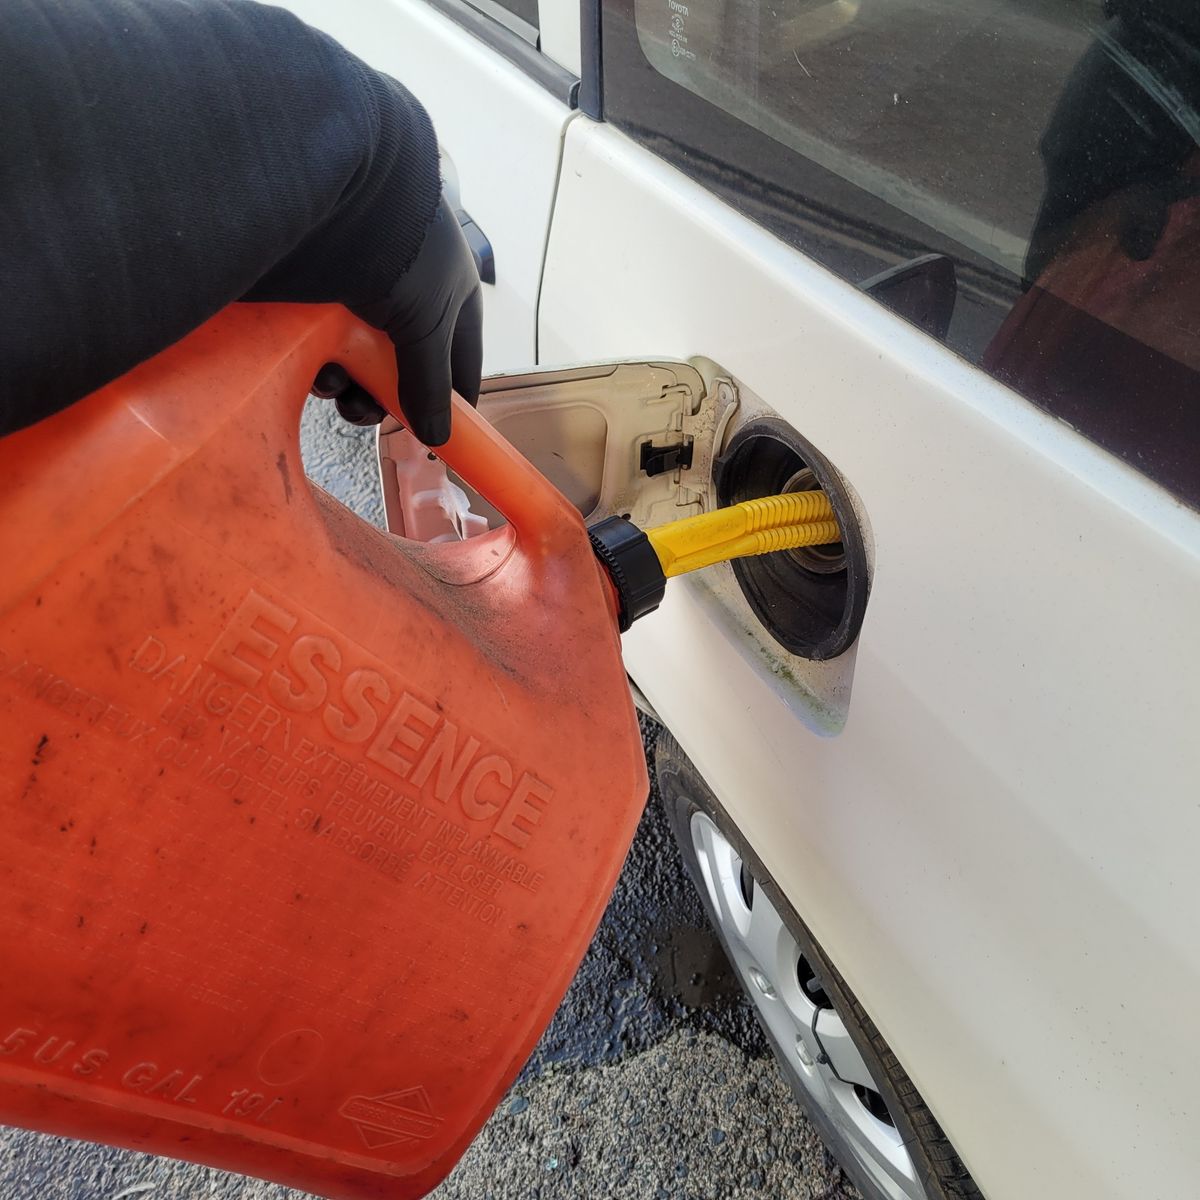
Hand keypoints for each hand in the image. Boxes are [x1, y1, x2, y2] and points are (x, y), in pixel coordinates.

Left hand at [338, 197, 482, 445]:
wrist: (339, 183)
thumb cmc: (403, 251)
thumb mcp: (427, 325)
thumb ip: (431, 384)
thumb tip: (438, 440)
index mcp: (453, 298)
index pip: (461, 363)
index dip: (451, 401)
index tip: (437, 437)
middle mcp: (411, 295)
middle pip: (402, 368)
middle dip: (383, 398)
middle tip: (362, 413)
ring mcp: (365, 292)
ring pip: (360, 358)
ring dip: (347, 383)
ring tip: (329, 386)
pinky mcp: (324, 289)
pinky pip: (326, 339)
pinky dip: (320, 359)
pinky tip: (311, 365)